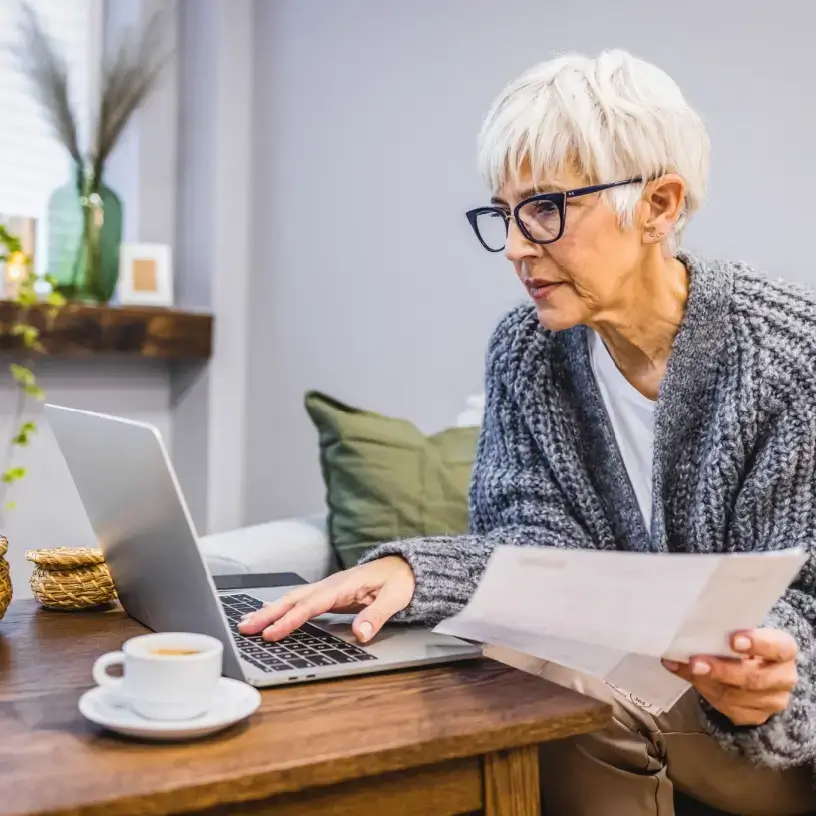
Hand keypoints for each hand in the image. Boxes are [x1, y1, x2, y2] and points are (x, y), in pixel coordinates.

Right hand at [237, 556, 414, 642]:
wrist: (404, 567)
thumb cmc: (400, 581)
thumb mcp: (396, 598)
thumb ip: (377, 615)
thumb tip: (361, 633)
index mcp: (344, 585)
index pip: (312, 605)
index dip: (291, 620)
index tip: (272, 633)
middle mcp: (331, 585)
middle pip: (294, 599)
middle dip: (268, 613)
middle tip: (245, 628)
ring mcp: (328, 589)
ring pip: (293, 599)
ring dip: (269, 611)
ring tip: (246, 623)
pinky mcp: (328, 595)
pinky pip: (300, 602)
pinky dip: (281, 609)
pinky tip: (268, 617)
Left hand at [662, 629, 797, 725]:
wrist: (752, 668)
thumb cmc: (742, 643)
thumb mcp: (739, 632)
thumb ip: (724, 633)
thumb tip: (688, 633)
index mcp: (784, 649)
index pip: (777, 647)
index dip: (757, 643)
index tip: (733, 640)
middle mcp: (784, 678)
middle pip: (754, 678)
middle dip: (722, 671)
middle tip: (696, 663)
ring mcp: (773, 701)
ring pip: (736, 696)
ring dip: (706, 682)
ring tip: (686, 669)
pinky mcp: (756, 716)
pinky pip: (728, 708)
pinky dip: (705, 691)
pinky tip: (690, 677)